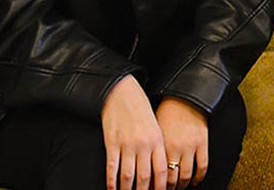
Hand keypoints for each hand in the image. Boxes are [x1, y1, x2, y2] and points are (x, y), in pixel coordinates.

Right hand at [101, 75, 166, 189]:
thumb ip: (157, 147)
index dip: (160, 187)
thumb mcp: (155, 126)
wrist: (122, 93)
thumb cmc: (140, 110)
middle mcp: (144, 144)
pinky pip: (112, 168)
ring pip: (128, 176)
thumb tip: (158, 171)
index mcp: (157, 140)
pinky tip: (111, 189)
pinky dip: (111, 182)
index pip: (162, 170)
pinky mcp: (112, 143)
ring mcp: (127, 144)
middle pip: (145, 177)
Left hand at [157, 97, 209, 187]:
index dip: (154, 187)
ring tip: (178, 188)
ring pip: (186, 176)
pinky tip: (194, 181)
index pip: (156, 175)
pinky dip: (199, 177)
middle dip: (168, 189)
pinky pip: (202, 166)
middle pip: (171, 179)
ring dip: (182, 186)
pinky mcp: (202, 143)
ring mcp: (190, 146)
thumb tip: (142, 170)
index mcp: (160, 146)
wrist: (184, 98)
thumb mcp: (153, 133)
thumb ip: (150, 152)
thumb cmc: (166, 114)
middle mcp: (175, 148)